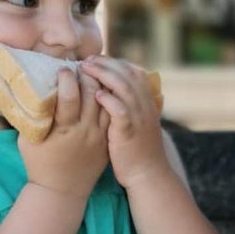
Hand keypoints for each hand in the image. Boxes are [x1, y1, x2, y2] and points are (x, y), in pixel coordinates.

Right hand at [20, 68, 109, 197]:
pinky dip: (108, 100)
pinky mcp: (107, 140)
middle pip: (91, 95)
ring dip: (100, 85)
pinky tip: (103, 90)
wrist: (62, 192)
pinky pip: (111, 114)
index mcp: (63, 130)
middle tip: (81, 65)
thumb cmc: (39, 163)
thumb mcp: (28, 140)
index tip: (63, 69)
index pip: (69, 97)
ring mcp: (98, 136)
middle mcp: (84, 131)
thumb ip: (32, 116)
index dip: (67, 79)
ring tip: (93, 73)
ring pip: (105, 102)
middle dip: (87, 76)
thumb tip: (29, 90)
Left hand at [79, 57, 168, 188]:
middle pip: (128, 74)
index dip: (115, 62)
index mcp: (147, 102)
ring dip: (104, 75)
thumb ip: (127, 107)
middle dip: (107, 64)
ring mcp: (139, 118)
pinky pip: (120, 110)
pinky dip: (109, 99)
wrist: (147, 174)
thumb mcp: (136, 124)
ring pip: (124, 87)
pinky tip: (96, 95)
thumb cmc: (136, 150)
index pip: (134, 72)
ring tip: (86, 70)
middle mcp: (145, 106)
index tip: (97, 59)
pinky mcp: (129, 131)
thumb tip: (109, 93)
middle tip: (88, 60)